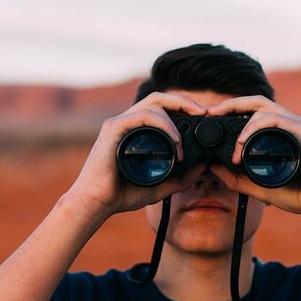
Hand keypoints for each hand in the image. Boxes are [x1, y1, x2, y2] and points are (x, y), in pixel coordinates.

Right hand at [64, 92, 207, 219]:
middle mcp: (128, 121)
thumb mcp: (161, 186)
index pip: (163, 107)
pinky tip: (174, 140)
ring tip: (182, 143)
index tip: (203, 117)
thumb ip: (182, 178)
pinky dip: (163, 124)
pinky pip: (143, 115)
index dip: (184, 107)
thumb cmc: (122, 194)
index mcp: (137, 130)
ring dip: (174, 120)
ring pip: (154, 104)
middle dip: (184, 101)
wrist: (97, 203)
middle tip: (204, 112)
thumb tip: (204, 166)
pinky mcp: (113, 128)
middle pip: (159, 98)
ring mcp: (120, 122)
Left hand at [207, 96, 300, 221]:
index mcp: (279, 132)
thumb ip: (236, 179)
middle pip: (256, 101)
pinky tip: (244, 142)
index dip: (231, 109)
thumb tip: (213, 168)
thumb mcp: (258, 187)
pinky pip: (276, 120)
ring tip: (234, 146)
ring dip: (243, 123)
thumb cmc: (298, 195)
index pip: (252, 110)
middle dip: (231, 103)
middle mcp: (289, 123)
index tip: (211, 116)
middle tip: (212, 112)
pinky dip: (256, 127)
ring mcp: (297, 125)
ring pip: (263, 108)